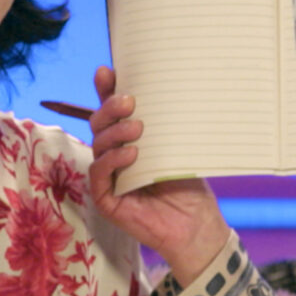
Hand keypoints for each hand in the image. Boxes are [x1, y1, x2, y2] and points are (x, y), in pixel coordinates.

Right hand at [88, 66, 229, 286]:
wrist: (197, 224)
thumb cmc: (189, 184)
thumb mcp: (176, 146)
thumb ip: (162, 123)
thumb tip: (161, 86)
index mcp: (130, 139)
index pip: (113, 112)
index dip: (106, 90)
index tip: (107, 71)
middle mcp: (115, 156)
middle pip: (99, 124)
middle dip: (109, 108)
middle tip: (129, 102)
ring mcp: (108, 177)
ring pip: (98, 145)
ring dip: (115, 132)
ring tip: (137, 128)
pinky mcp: (106, 200)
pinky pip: (98, 174)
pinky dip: (111, 161)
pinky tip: (131, 154)